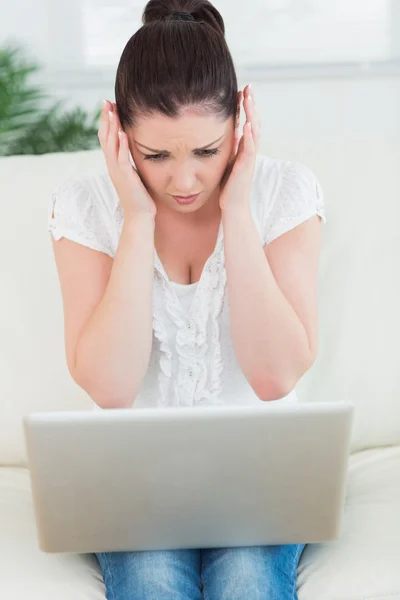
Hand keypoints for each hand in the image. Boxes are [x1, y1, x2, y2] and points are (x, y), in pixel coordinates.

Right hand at [98, 100, 156, 218]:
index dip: (107, 122)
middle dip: (106, 119)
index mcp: (114, 163)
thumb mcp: (134, 173)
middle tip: (106, 102)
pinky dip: (121, 145)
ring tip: (112, 111)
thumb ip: (131, 160)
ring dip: (111, 127)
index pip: (107, 138)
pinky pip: (122, 158)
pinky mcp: (125, 177)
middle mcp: (112, 165)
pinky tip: (122, 132)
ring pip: (110, 145)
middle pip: (105, 137)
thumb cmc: (140, 195)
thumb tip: (134, 148)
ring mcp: (117, 171)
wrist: (139, 215)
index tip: (109, 106)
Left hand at [219, 85, 261, 212]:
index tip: (243, 91)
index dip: (246, 107)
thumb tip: (227, 131)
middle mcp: (250, 151)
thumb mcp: (227, 161)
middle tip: (249, 87)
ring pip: (254, 132)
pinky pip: (249, 149)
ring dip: (252, 115)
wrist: (233, 208)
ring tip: (249, 99)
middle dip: (251, 105)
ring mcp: (249, 159)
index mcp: (245, 148)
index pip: (248, 122)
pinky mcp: (246, 168)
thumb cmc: (229, 187)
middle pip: (254, 122)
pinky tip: (246, 125)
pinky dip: (249, 137)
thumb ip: (230, 147)